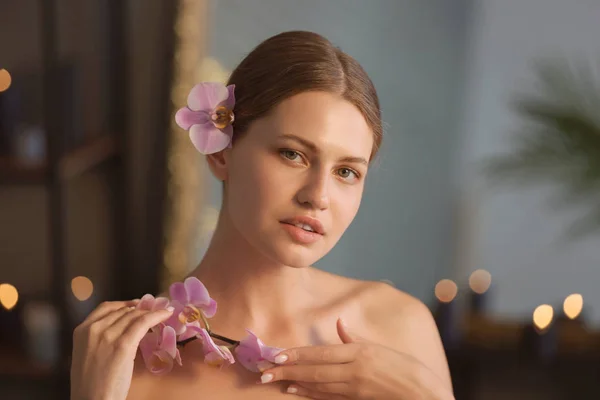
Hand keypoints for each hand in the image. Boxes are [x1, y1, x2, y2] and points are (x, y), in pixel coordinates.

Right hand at [70, 300, 173, 399]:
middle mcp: (94, 329)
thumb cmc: (91, 384)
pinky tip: (166, 314)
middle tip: (154, 310)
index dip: (124, 304)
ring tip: (162, 312)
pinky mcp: (123, 344)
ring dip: (151, 312)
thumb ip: (100, 338)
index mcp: (82, 330)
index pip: (106, 307)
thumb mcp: (88, 354)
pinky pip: (143, 322)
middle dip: (140, 310)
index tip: (137, 305)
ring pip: (134, 315)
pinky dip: (157, 315)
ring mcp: (108, 335)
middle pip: (123, 311)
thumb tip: (122, 328)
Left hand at [260, 319, 453, 399]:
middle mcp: (354, 371)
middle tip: (263, 371)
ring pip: (317, 385)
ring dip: (294, 381)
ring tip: (275, 379)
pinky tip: (298, 390)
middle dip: (286, 370)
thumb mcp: (382, 349)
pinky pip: (328, 397)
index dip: (296, 354)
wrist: (427, 397)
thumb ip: (356, 339)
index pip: (320, 353)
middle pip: (313, 370)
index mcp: (360, 353)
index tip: (276, 354)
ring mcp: (354, 389)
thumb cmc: (409, 370)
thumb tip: (339, 324)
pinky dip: (310, 393)